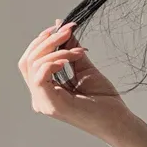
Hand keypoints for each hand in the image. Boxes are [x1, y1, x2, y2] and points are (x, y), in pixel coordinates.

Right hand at [18, 19, 128, 134]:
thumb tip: (62, 26)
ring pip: (33, 65)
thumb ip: (71, 49)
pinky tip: (69, 59)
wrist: (118, 121)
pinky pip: (40, 78)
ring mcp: (43, 102)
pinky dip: (52, 62)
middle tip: (67, 31)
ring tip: (78, 50)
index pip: (31, 60)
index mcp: (45, 90)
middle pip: (28, 60)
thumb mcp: (84, 67)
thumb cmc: (103, 100)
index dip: (43, 40)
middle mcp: (40, 97)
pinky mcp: (52, 105)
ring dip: (56, 50)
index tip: (62, 27)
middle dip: (47, 40)